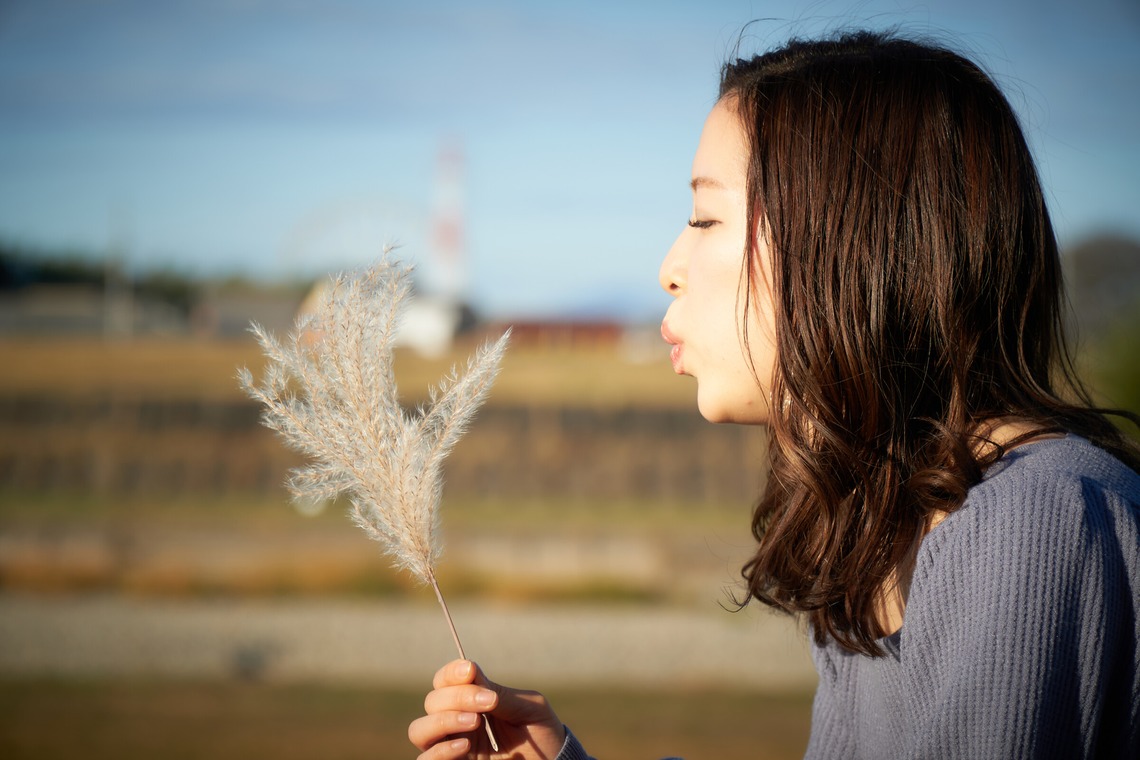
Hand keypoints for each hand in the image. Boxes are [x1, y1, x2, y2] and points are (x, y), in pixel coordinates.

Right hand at [408, 659, 566, 759]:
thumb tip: (470, 671)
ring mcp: (453, 749)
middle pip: (432, 702)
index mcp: (473, 704)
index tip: (470, 670)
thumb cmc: (543, 736)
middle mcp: (457, 725)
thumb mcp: (529, 708)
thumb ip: (500, 693)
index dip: (451, 672)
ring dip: (443, 720)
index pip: (445, 682)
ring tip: (474, 721)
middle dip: (457, 696)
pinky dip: (440, 750)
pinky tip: (465, 745)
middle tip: (487, 703)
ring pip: (419, 730)